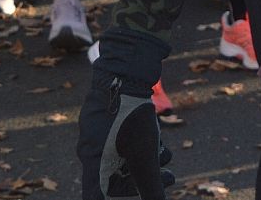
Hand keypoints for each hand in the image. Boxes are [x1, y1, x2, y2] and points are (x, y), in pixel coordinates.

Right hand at [77, 28, 171, 199]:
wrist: (126, 73)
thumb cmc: (132, 116)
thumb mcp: (146, 154)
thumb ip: (151, 184)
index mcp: (93, 163)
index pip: (96, 196)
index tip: (133, 198)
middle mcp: (92, 149)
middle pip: (116, 178)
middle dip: (143, 181)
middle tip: (168, 178)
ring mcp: (99, 133)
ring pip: (125, 157)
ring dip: (149, 161)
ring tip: (167, 157)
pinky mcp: (110, 119)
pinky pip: (126, 140)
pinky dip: (145, 144)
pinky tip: (161, 140)